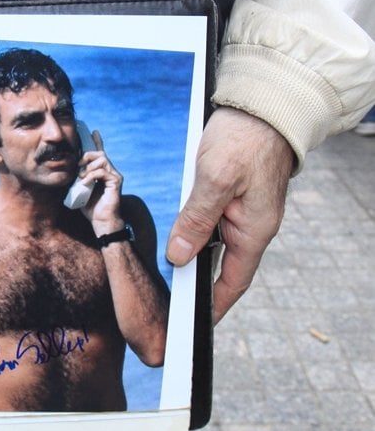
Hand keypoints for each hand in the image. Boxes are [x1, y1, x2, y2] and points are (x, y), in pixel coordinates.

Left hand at [79, 131, 124, 234]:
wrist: (100, 221)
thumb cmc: (90, 207)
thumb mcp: (78, 189)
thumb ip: (76, 178)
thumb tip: (65, 169)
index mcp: (101, 171)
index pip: (99, 152)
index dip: (97, 141)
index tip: (93, 131)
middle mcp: (109, 171)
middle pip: (99, 153)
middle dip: (86, 156)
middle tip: (78, 166)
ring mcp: (114, 175)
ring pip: (102, 159)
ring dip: (88, 167)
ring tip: (82, 178)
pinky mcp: (116, 181)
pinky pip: (103, 171)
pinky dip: (91, 175)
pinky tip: (85, 183)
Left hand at [165, 107, 293, 322]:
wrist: (262, 106)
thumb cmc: (244, 139)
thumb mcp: (215, 180)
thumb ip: (197, 220)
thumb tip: (181, 256)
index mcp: (253, 229)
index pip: (233, 281)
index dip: (215, 305)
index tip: (196, 325)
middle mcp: (250, 225)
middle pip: (220, 263)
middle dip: (198, 281)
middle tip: (172, 299)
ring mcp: (241, 210)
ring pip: (212, 241)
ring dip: (192, 251)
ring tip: (168, 269)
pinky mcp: (232, 195)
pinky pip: (210, 220)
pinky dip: (194, 230)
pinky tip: (177, 231)